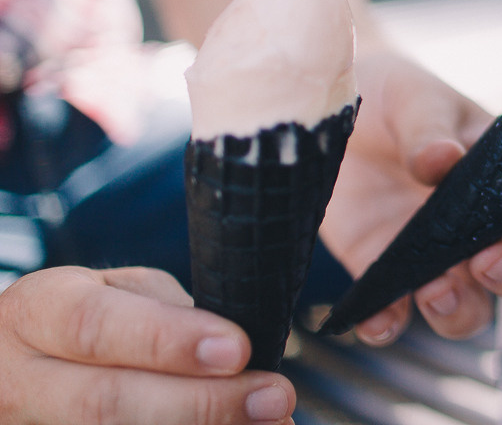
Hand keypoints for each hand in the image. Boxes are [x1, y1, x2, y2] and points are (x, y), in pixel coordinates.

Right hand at [0, 266, 293, 424]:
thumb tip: (233, 348)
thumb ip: (163, 313)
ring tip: (269, 424)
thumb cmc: (84, 319)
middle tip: (273, 397)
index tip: (237, 349)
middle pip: (106, 403)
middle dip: (201, 404)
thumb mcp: (112, 292)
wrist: (14, 362)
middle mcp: (21, 379)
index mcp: (37, 313)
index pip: (96, 327)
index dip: (168, 341)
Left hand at [320, 47, 501, 342]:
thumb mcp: (410, 97)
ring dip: (461, 310)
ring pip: (470, 304)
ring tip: (435, 294)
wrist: (325, 113)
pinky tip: (376, 320)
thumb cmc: (390, 96)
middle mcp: (479, 224)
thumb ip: (427, 128)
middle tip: (489, 263)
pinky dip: (389, 324)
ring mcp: (434, 255)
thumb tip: (441, 160)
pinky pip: (395, 314)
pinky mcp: (386, 274)